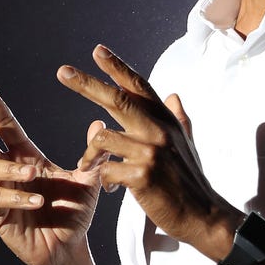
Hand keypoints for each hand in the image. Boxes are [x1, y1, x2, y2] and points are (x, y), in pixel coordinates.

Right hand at [0, 77, 104, 264]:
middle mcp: (11, 171)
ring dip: (10, 170)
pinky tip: (38, 200)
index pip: (7, 126)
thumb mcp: (90, 178)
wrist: (70, 245)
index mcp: (28, 156)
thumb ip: (95, 153)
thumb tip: (100, 122)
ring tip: (31, 174)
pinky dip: (18, 197)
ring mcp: (2, 193)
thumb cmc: (75, 210)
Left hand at [57, 44, 240, 255]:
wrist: (202, 214)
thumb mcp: (186, 142)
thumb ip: (178, 117)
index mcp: (166, 119)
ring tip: (87, 165)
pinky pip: (106, 169)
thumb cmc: (190, 179)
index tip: (98, 50)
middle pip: (117, 99)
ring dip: (89, 153)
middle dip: (86, 84)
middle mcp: (159, 129)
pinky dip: (103, 177)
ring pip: (103, 138)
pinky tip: (109, 186)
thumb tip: (173, 95)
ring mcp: (151, 151)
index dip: (117, 67)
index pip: (139, 86)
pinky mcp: (142, 175)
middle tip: (62, 72)